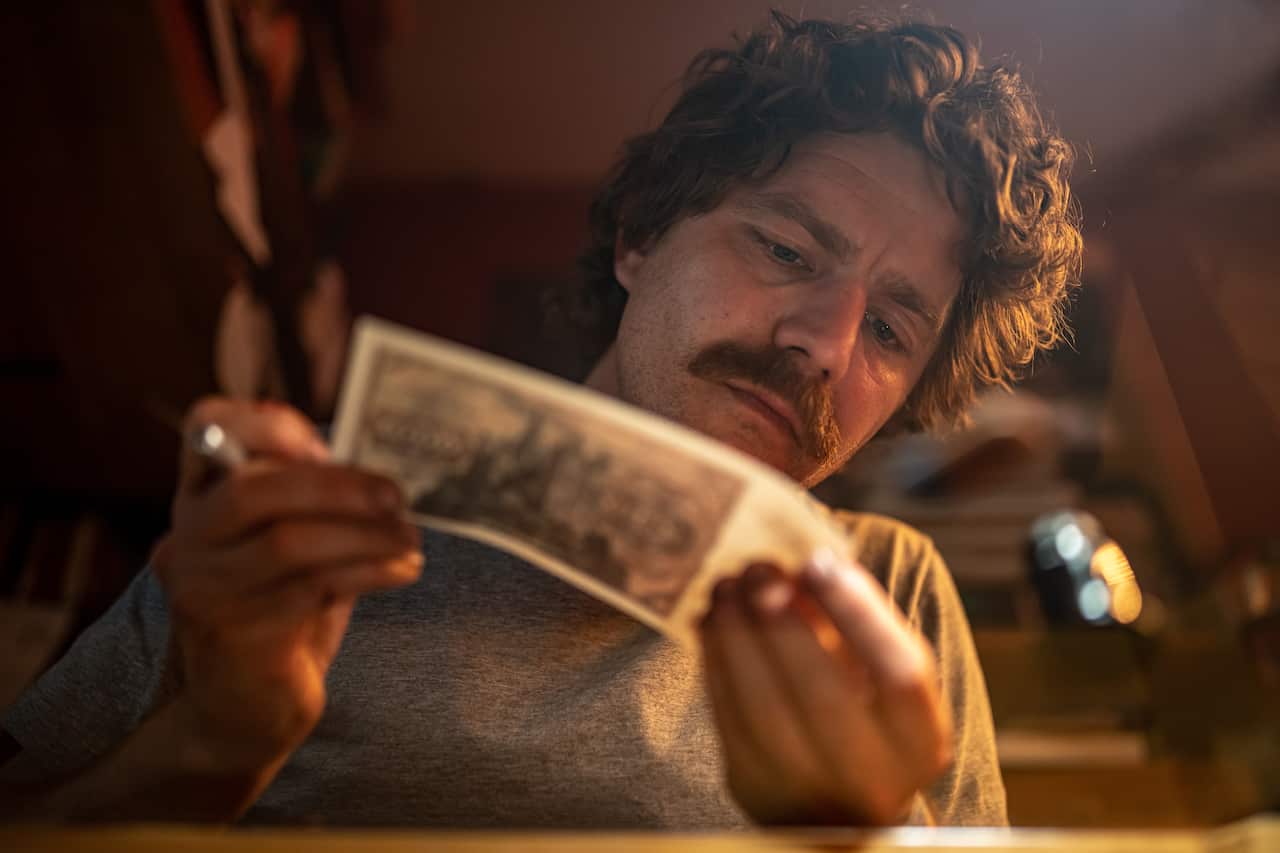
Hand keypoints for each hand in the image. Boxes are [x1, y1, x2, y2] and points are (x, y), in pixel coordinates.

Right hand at [152, 397, 422, 773]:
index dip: (262, 422)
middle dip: (337, 486)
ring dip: (366, 535)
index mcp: (201, 497)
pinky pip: (312, 587)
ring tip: (411, 540)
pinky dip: (370, 571)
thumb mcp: (290, 539)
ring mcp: (205, 588)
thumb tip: (380, 466)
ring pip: (289, 542)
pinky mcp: (235, 633)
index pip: (206, 428)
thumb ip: (311, 498)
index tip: (320, 443)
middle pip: (253, 489)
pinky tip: (403, 569)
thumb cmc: (281, 607)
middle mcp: (188, 537)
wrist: (246, 706)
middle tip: (396, 496)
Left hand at [699, 554, 952, 825]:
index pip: (899, 673)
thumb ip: (858, 627)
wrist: (835, 809)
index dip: (857, 614)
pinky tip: (712, 618)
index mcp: (918, 741)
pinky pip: (726, 716)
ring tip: (726, 583)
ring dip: (737, 634)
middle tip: (758, 565)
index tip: (818, 559)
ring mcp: (804, 789)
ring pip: (762, 705)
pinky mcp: (750, 784)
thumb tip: (803, 563)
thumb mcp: (883, 683)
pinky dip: (715, 659)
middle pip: (823, 693)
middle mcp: (869, 775)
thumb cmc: (866, 718)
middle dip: (783, 620)